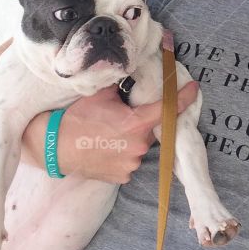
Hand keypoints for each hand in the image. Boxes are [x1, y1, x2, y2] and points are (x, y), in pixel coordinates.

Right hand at [59, 80, 199, 183]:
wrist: (55, 147)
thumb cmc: (77, 118)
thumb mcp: (102, 94)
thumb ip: (123, 85)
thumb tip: (136, 72)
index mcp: (136, 123)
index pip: (169, 108)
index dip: (184, 97)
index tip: (194, 89)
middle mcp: (138, 146)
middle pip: (152, 128)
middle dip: (143, 120)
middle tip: (122, 116)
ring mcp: (131, 164)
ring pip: (141, 145)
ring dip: (132, 137)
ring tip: (109, 133)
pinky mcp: (123, 177)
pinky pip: (131, 160)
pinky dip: (124, 152)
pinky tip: (107, 146)